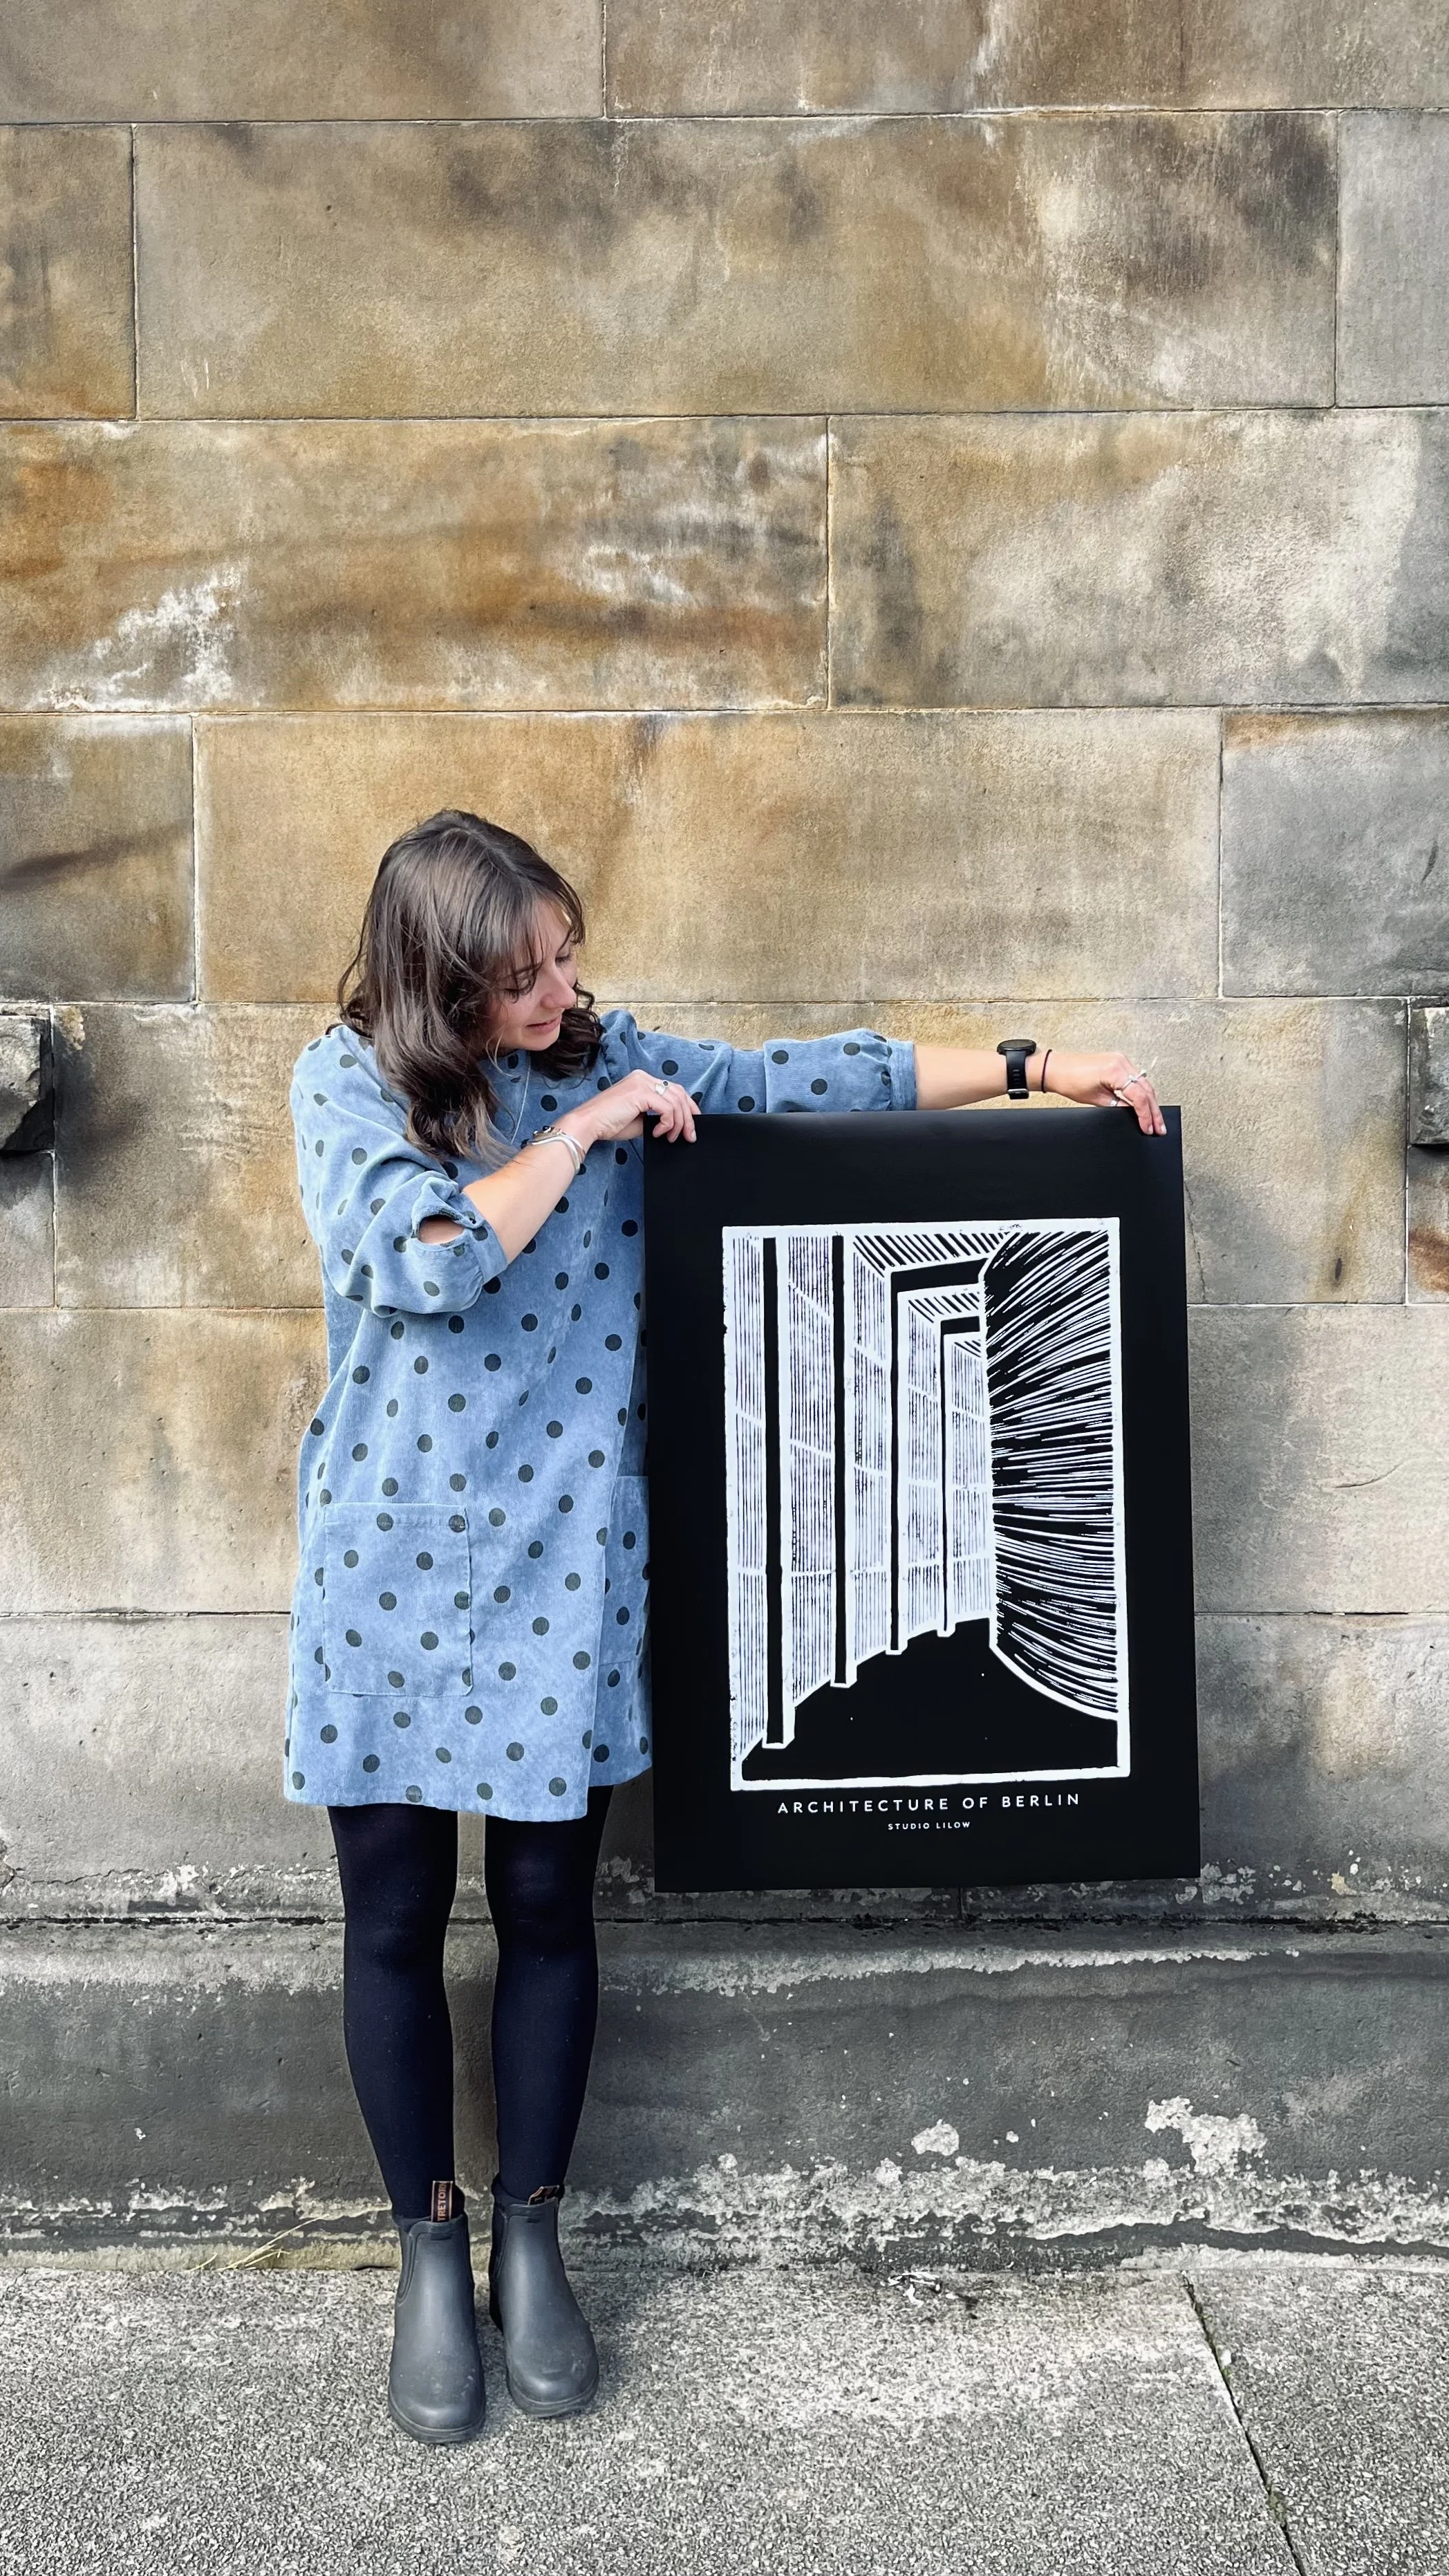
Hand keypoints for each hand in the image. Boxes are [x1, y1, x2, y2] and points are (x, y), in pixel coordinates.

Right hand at [571, 1069, 698, 1148]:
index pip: (674, 1089)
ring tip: (670, 1138)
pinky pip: (667, 1108)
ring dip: (679, 1124)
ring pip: (676, 1102)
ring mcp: (642, 1083)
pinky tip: (657, 1133)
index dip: (688, 1106)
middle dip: (688, 1117)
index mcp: (642, 1080)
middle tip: (689, 1136)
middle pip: (679, 1093)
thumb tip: (675, 1124)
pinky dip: (667, 1123)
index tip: (692, 1123)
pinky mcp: (641, 1092)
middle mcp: (643, 1077)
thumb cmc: (608, 1124)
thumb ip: (656, 1116)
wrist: (589, 1124)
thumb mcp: (640, 1119)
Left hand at [1045, 1050, 1165, 1136]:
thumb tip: (1133, 1114)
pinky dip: (1142, 1092)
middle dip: (1154, 1110)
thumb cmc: (1069, 1081)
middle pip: (1146, 1089)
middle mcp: (1121, 1062)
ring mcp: (1120, 1060)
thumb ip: (1119, 1106)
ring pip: (1144, 1083)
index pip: (1139, 1096)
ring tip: (1155, 1119)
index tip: (1148, 1128)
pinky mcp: (1118, 1062)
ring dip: (1150, 1102)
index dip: (1146, 1115)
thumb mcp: (1097, 1100)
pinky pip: (1136, 1078)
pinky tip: (1145, 1104)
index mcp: (1115, 1071)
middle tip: (1159, 1127)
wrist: (1057, 1069)